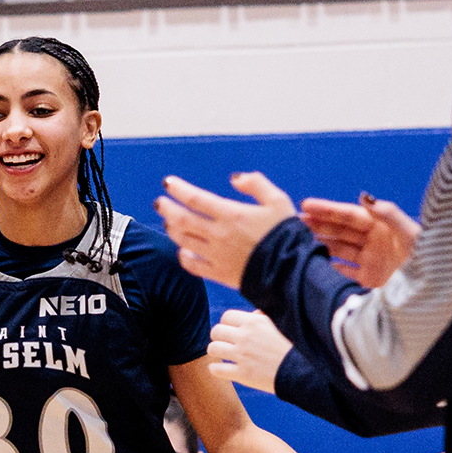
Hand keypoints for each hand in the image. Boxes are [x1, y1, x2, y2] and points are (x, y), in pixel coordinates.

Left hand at [155, 172, 298, 288]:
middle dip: (167, 209)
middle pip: (182, 220)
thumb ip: (256, 184)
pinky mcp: (219, 274)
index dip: (178, 189)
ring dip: (172, 230)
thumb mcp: (278, 200)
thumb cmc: (287, 234)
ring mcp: (217, 256)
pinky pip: (193, 266)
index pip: (195, 198)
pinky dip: (183, 256)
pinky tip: (183, 250)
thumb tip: (235, 178)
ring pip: (184, 241)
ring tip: (169, 222)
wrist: (292, 271)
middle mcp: (219, 235)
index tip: (168, 183)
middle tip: (160, 202)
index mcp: (232, 214)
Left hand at [206, 310, 292, 393]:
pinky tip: (222, 369)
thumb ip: (264, 317)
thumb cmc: (295, 347)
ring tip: (223, 355)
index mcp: (254, 322)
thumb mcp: (281, 325)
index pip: (227, 317)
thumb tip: (253, 314)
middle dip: (218, 337)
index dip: (227, 324)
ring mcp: (242, 356)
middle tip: (225, 343)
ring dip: (216, 352)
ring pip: (212, 349)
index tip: (232, 331)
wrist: (304, 371)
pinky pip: (216, 369)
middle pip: (216, 331)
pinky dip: (215, 369)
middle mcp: (245, 337)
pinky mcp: (242, 374)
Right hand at [300, 192, 418, 287]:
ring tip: (296, 241)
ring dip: (319, 244)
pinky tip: (312, 264)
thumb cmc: (428, 261)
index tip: (305, 205)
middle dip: (317, 225)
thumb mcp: (410, 234)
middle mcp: (374, 243)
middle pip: (340, 231)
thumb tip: (364, 196)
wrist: (434, 294)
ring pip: (338, 249)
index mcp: (383, 228)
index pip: (349, 216)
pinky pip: (343, 271)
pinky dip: (328, 267)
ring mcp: (370, 262)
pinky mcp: (368, 281)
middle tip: (292, 222)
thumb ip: (388, 213)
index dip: (327, 210)